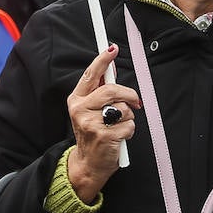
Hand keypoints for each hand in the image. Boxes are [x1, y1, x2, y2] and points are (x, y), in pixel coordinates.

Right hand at [65, 45, 140, 202]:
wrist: (88, 163)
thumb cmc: (92, 133)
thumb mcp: (90, 110)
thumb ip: (99, 90)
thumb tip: (111, 68)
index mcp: (76, 99)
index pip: (91, 75)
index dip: (102, 60)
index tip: (112, 48)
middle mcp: (80, 109)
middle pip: (111, 90)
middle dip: (128, 94)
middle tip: (135, 100)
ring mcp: (91, 123)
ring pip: (123, 108)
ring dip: (128, 116)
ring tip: (118, 125)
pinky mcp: (104, 136)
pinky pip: (128, 125)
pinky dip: (129, 130)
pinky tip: (119, 136)